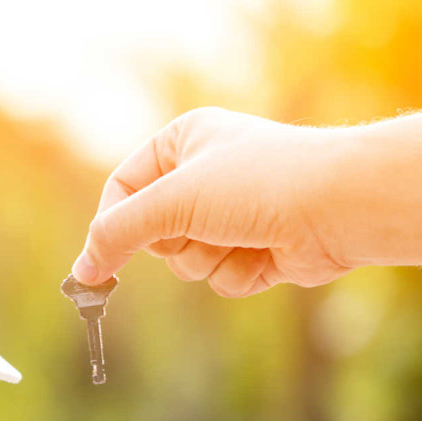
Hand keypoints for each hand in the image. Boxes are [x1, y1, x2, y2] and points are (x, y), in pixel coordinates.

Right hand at [72, 107, 350, 296]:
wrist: (341, 205)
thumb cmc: (259, 183)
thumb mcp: (173, 200)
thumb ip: (119, 234)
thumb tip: (80, 272)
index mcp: (182, 142)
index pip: (122, 189)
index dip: (112, 225)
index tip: (97, 264)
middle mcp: (204, 175)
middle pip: (153, 233)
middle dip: (175, 241)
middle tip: (200, 228)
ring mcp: (231, 214)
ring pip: (186, 262)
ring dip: (209, 258)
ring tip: (243, 234)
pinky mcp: (255, 248)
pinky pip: (220, 277)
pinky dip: (240, 271)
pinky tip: (269, 251)